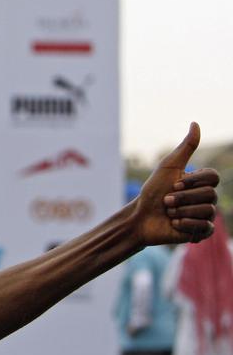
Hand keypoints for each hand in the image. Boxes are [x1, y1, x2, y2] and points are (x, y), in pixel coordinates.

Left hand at [132, 123, 219, 245]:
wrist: (140, 217)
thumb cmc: (152, 192)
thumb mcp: (168, 167)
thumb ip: (185, 147)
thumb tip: (196, 123)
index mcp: (200, 183)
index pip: (213, 177)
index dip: (193, 182)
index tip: (174, 184)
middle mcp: (206, 198)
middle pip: (210, 195)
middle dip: (183, 198)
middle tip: (167, 201)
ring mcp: (205, 215)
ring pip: (208, 211)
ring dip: (182, 211)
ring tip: (169, 213)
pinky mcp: (201, 231)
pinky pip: (205, 227)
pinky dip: (186, 225)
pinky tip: (174, 224)